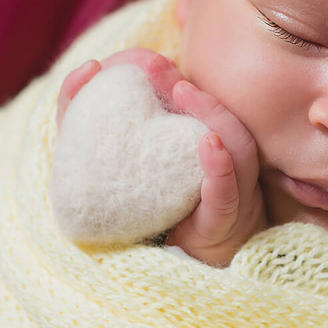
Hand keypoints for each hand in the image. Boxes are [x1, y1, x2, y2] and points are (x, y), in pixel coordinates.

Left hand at [56, 47, 266, 266]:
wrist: (159, 269)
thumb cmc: (145, 211)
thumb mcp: (116, 163)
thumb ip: (93, 119)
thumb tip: (87, 68)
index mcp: (205, 146)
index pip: (204, 107)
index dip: (178, 78)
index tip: (144, 58)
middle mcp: (226, 166)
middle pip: (226, 122)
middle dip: (195, 92)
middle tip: (155, 67)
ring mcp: (231, 196)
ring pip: (240, 150)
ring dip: (214, 117)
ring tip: (183, 92)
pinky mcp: (221, 225)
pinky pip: (227, 196)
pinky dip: (221, 171)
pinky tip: (208, 147)